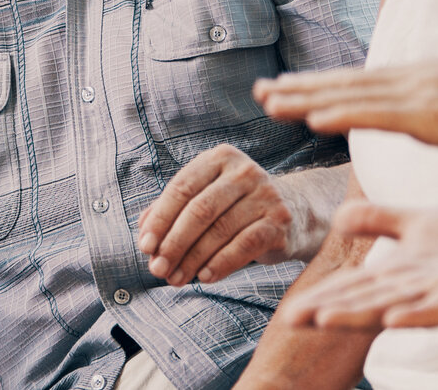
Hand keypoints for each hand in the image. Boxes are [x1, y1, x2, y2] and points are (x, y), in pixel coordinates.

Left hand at [138, 145, 314, 285]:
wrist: (293, 212)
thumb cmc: (236, 206)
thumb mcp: (205, 198)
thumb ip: (172, 209)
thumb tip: (143, 232)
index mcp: (220, 158)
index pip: (181, 188)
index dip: (160, 219)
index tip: (145, 247)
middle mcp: (244, 171)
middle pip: (199, 210)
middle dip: (173, 243)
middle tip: (157, 269)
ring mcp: (266, 195)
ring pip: (220, 231)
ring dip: (192, 260)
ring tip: (175, 279)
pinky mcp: (280, 221)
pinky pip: (244, 246)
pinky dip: (220, 264)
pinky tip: (204, 277)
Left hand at [254, 59, 437, 161]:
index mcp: (419, 77)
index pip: (360, 80)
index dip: (322, 83)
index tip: (289, 86)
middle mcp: (408, 80)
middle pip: (343, 83)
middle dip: (298, 87)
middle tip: (257, 91)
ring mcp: (414, 95)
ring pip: (347, 97)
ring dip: (305, 100)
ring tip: (269, 104)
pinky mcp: (424, 115)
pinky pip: (373, 116)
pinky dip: (340, 115)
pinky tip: (313, 119)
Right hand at [282, 203, 437, 330]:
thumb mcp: (418, 224)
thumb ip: (380, 220)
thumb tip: (338, 216)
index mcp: (401, 274)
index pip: (355, 286)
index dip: (323, 296)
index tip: (289, 310)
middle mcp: (414, 291)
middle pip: (365, 301)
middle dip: (330, 311)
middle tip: (292, 321)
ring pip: (392, 307)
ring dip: (359, 316)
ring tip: (325, 320)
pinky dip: (415, 315)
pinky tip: (394, 321)